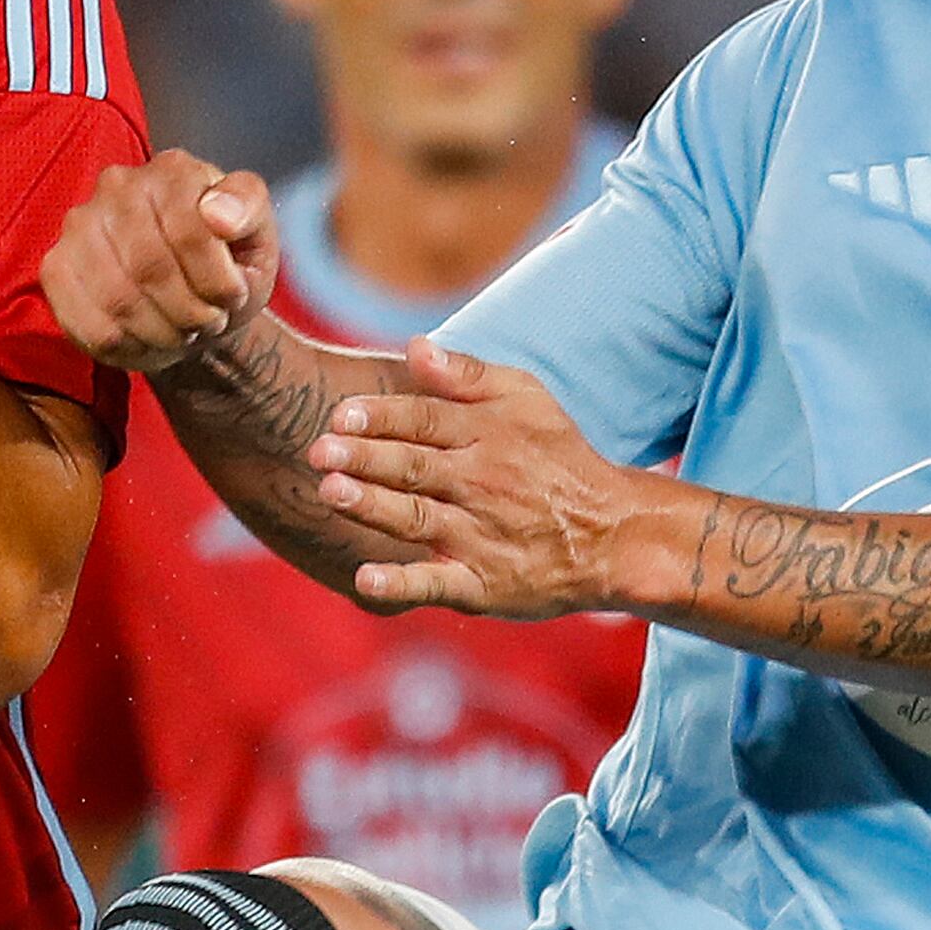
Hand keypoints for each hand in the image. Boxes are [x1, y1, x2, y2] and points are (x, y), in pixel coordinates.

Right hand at [42, 154, 279, 373]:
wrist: (194, 299)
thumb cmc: (228, 263)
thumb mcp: (258, 235)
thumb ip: (250, 209)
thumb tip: (218, 213)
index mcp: (173, 170)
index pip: (190, 231)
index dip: (215, 281)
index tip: (230, 298)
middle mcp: (117, 185)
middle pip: (150, 267)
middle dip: (189, 311)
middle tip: (206, 322)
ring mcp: (79, 225)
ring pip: (118, 299)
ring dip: (160, 331)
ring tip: (181, 331)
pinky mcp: (56, 267)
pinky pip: (87, 322)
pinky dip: (126, 346)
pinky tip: (146, 339)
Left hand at [309, 340, 653, 618]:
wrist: (612, 535)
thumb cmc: (559, 459)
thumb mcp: (527, 399)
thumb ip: (467, 374)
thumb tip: (413, 345)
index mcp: (487, 435)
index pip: (424, 420)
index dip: (381, 416)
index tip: (341, 414)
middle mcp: (481, 484)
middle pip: (414, 467)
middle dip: (365, 458)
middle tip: (319, 451)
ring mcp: (479, 536)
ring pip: (417, 518)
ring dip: (373, 506)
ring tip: (333, 492)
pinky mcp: (481, 585)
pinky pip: (437, 583)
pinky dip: (401, 583)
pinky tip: (365, 578)